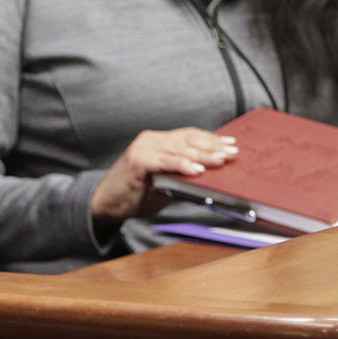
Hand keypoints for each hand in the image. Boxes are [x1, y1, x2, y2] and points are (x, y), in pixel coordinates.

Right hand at [91, 128, 236, 221]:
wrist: (105, 203)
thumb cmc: (136, 192)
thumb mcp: (163, 181)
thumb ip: (182, 174)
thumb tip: (210, 174)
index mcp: (158, 141)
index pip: (190, 135)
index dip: (211, 139)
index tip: (231, 143)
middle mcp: (150, 139)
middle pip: (187, 140)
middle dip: (212, 147)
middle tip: (232, 153)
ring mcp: (143, 148)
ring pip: (179, 149)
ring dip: (202, 155)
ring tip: (220, 160)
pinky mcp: (137, 161)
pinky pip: (164, 161)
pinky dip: (181, 164)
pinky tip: (196, 169)